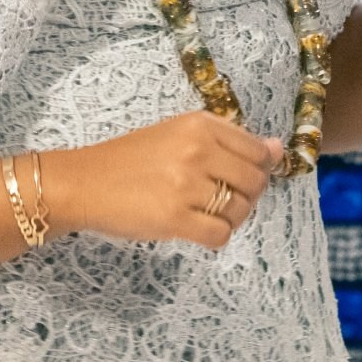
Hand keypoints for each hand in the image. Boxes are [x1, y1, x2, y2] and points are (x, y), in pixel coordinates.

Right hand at [53, 112, 282, 249]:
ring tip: (205, 214)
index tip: (240, 177)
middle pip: (254, 181)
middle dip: (247, 196)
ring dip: (230, 218)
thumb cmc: (129, 160)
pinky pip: (220, 235)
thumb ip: (227, 141)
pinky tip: (196, 229)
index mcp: (199, 125)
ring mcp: (186, 185)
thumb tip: (278, 149)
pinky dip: (214, 237)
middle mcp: (197, 150)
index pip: (258, 150)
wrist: (83, 183)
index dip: (258, 170)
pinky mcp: (175, 218)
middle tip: (221, 199)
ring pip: (240, 210)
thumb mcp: (177, 134)